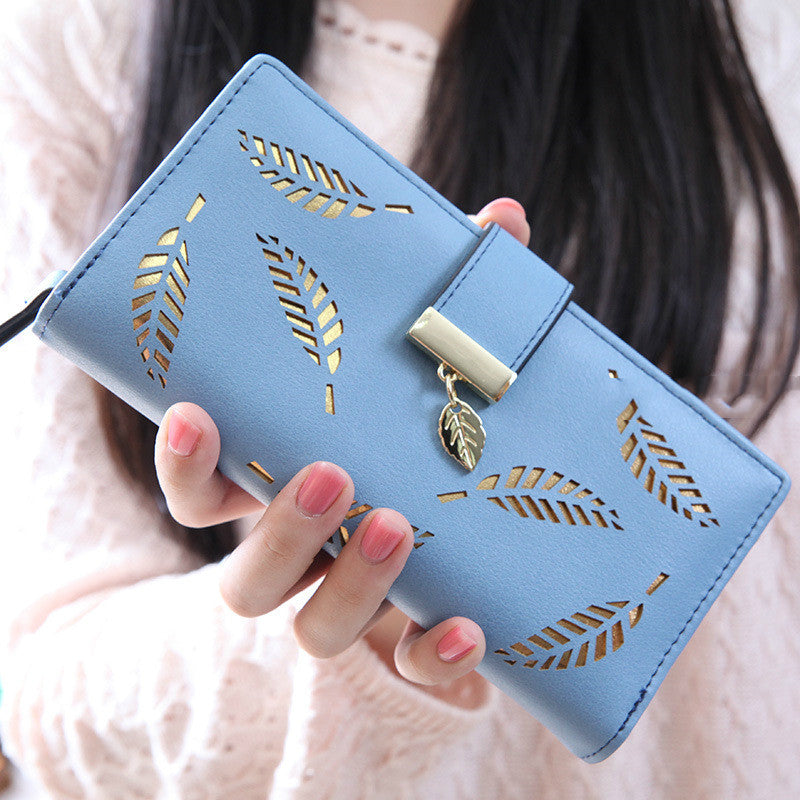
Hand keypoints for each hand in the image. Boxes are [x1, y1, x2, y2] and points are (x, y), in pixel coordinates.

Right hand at [153, 197, 529, 686]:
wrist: (506, 533)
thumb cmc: (443, 435)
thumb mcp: (444, 366)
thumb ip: (463, 299)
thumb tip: (501, 217)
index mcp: (291, 488)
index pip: (205, 491)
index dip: (185, 462)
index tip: (198, 410)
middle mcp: (309, 556)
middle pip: (246, 578)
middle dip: (279, 529)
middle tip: (333, 473)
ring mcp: (357, 605)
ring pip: (314, 628)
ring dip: (349, 586)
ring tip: (400, 526)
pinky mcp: (413, 645)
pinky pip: (406, 670)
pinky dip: (432, 656)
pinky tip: (469, 626)